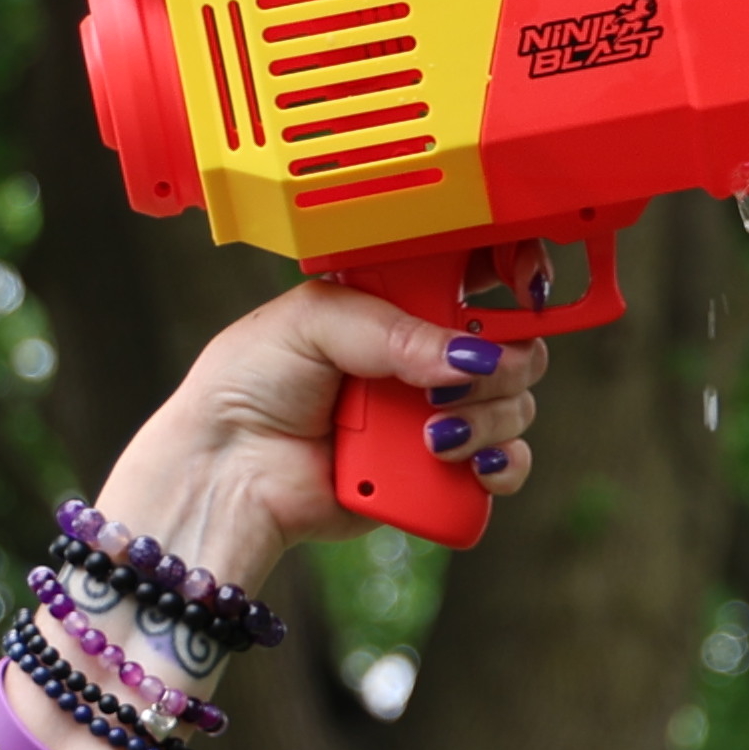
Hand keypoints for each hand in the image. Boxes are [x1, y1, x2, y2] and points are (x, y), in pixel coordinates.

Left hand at [96, 282, 547, 587]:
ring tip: (431, 435)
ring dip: (489, 419)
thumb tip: (467, 356)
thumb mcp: (313, 322)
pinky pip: (502, 468)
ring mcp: (435, 415)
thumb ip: (393, 329)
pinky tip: (470, 465)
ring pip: (514, 407)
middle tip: (452, 382)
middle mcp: (424, 358)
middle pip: (512, 346)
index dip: (512, 275)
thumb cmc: (247, 385)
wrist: (225, 474)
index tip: (523, 286)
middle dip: (501, 364)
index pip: (476, 276)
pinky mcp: (438, 473)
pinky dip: (501, 466)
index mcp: (396, 304)